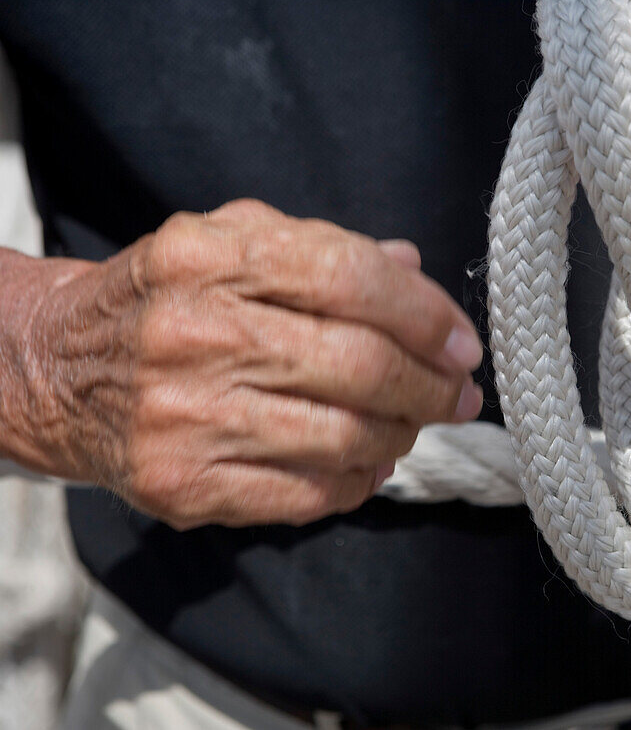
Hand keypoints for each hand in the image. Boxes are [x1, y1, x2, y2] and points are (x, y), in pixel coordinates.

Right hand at [23, 199, 482, 528]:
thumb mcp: (231, 245)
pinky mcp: (182, 483)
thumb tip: (416, 269)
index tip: (463, 344)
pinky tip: (367, 464)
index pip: (351, 278)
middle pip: (360, 365)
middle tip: (460, 396)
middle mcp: (196, 333)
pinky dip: (357, 482)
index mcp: (213, 256)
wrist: (58, 371)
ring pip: (344, 436)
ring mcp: (185, 415)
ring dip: (401, 436)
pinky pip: (306, 495)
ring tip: (411, 427)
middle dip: (431, 387)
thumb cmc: (170, 301)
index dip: (426, 315)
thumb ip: (325, 249)